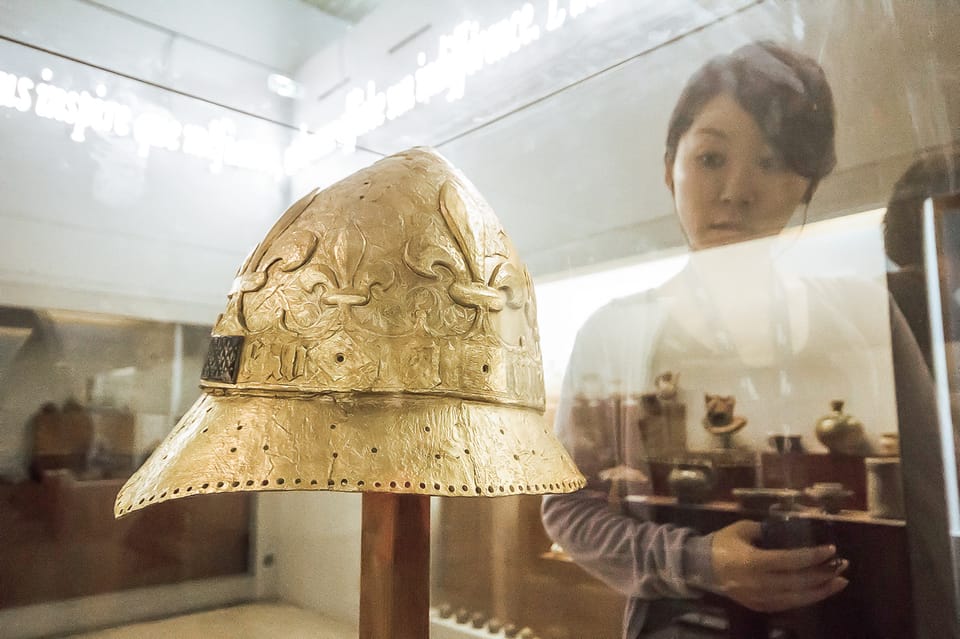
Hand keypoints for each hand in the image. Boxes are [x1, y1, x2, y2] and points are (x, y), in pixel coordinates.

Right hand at [710, 520, 848, 611]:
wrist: (701, 567)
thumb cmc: (722, 543)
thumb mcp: (742, 528)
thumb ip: (766, 529)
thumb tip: (789, 530)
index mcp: (753, 561)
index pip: (791, 561)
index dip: (813, 556)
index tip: (831, 550)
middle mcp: (758, 583)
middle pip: (798, 582)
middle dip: (823, 574)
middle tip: (842, 565)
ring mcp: (759, 598)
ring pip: (797, 599)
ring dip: (821, 591)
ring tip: (839, 582)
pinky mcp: (759, 606)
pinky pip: (788, 605)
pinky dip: (806, 598)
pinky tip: (819, 591)